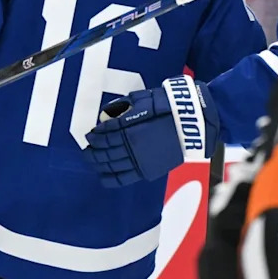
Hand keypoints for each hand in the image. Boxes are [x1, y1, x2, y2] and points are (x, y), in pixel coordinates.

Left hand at [83, 75, 219, 187]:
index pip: (104, 135)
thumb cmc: (166, 107)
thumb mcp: (141, 99)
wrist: (191, 123)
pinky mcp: (148, 169)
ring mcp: (139, 158)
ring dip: (98, 163)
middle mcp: (131, 145)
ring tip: (91, 160)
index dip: (95, 136)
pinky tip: (102, 177)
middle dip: (93, 151)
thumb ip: (121, 107)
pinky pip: (125, 177)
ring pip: (112, 164)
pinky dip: (112, 179)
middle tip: (86, 150)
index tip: (89, 136)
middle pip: (105, 151)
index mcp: (128, 128)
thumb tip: (105, 114)